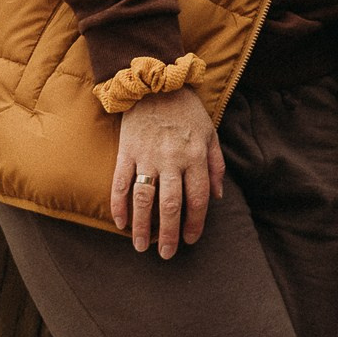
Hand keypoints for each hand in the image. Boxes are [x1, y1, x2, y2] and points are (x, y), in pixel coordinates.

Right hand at [110, 89, 224, 257]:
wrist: (155, 82)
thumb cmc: (186, 110)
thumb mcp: (210, 133)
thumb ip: (216, 165)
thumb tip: (218, 196)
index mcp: (195, 156)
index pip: (198, 198)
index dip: (195, 223)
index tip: (191, 240)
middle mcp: (172, 160)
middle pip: (171, 205)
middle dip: (170, 234)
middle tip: (167, 254)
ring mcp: (146, 156)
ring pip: (144, 199)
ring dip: (143, 226)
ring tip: (141, 247)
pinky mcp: (126, 151)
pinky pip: (120, 183)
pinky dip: (119, 204)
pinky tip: (120, 222)